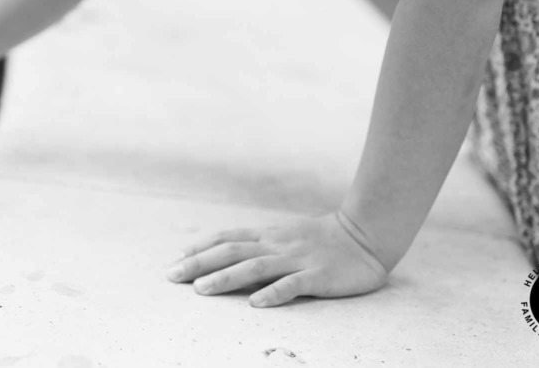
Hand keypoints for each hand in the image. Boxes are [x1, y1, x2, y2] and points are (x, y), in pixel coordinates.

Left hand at [166, 211, 389, 307]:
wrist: (365, 234)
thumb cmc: (324, 240)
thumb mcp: (287, 237)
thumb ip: (262, 245)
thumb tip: (231, 255)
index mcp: (269, 236)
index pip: (227, 238)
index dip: (201, 248)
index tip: (177, 259)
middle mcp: (277, 245)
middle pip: (231, 252)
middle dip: (199, 264)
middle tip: (172, 276)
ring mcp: (296, 259)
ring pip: (254, 267)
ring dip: (225, 278)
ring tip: (202, 289)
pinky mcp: (317, 276)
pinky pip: (292, 285)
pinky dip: (272, 293)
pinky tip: (256, 304)